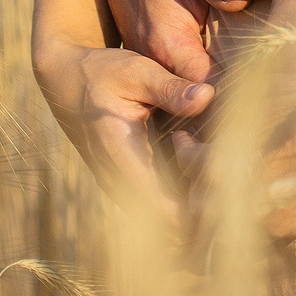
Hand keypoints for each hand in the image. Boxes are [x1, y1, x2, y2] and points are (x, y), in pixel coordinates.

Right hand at [31, 35, 211, 216]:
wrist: (63, 80)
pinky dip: (178, 200)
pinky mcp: (120, 183)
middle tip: (232, 188)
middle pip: (165, 224)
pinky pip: (152, 207)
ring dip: (189, 208)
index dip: (197, 209)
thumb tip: (208, 96)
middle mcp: (116, 180)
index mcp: (120, 156)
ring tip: (219, 181)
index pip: (163, 208)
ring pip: (159, 220)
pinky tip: (199, 177)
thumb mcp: (137, 71)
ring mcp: (116, 185)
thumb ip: (172, 88)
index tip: (225, 189)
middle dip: (200, 213)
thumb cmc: (102, 73)